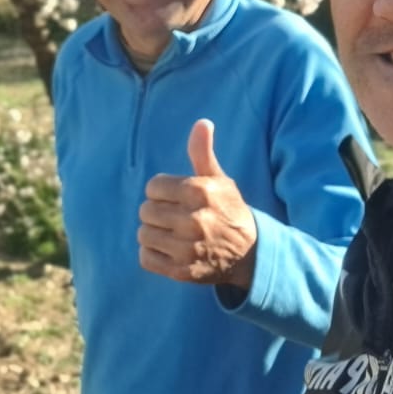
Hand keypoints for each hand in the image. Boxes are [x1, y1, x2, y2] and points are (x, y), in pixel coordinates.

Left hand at [138, 119, 257, 288]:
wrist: (249, 253)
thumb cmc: (228, 209)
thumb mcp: (219, 179)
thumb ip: (203, 152)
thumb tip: (202, 122)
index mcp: (200, 192)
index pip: (153, 187)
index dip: (161, 191)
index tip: (176, 198)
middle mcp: (194, 220)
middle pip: (145, 210)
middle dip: (157, 212)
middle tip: (175, 216)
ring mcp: (187, 248)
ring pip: (143, 234)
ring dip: (153, 233)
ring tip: (171, 233)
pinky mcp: (181, 271)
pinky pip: (145, 258)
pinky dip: (152, 254)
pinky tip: (169, 249)